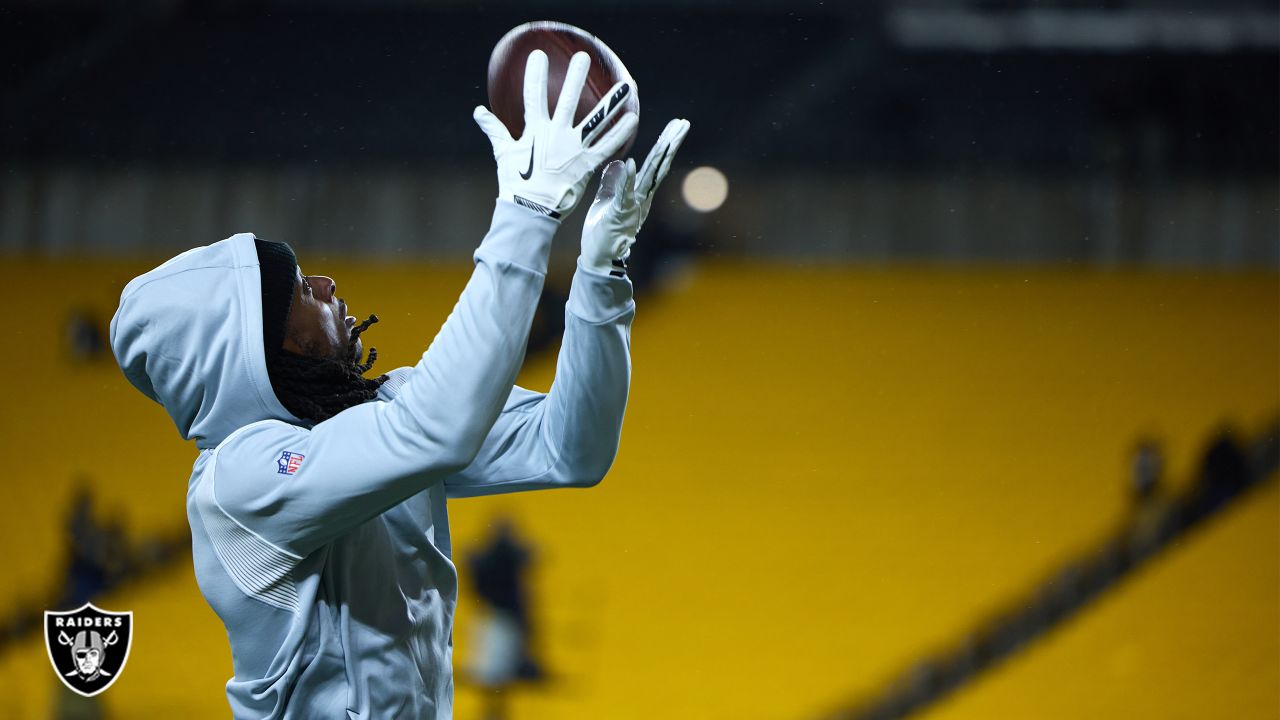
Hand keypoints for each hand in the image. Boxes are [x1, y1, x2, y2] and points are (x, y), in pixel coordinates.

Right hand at [474, 50, 638, 218]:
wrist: (531, 210)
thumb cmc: (516, 183)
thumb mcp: (504, 153)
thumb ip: (495, 129)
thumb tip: (478, 111)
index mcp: (535, 130)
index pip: (533, 96)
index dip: (535, 75)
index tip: (538, 55)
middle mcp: (556, 135)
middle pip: (567, 100)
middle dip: (574, 77)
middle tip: (582, 57)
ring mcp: (574, 149)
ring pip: (596, 121)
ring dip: (611, 102)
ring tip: (625, 85)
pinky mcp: (588, 164)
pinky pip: (608, 145)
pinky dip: (621, 132)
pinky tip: (633, 117)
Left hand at [579, 118, 690, 275]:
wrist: (598, 259)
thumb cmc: (602, 233)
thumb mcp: (605, 201)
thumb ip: (613, 183)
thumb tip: (618, 163)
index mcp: (639, 193)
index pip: (655, 164)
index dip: (665, 144)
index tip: (676, 126)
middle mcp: (641, 198)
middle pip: (659, 166)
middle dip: (671, 144)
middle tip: (683, 124)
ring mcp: (633, 206)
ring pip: (649, 178)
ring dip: (658, 157)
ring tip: (668, 138)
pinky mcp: (619, 215)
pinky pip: (626, 194)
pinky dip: (629, 180)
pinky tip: (634, 163)